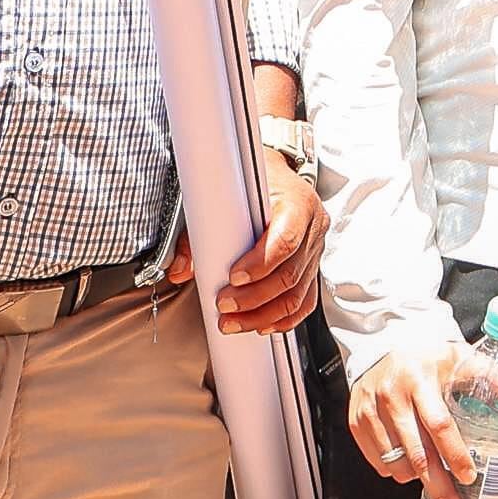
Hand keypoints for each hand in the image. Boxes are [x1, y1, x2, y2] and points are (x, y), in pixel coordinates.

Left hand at [204, 150, 323, 334]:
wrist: (278, 173)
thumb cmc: (255, 178)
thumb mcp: (226, 192)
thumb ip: (201, 230)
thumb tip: (181, 268)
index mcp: (298, 203)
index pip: (286, 240)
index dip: (261, 264)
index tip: (233, 278)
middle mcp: (313, 228)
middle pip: (290, 274)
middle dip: (255, 297)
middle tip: (225, 305)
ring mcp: (315, 250)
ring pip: (298, 295)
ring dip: (264, 315)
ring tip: (235, 322)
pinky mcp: (312, 267)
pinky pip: (305, 301)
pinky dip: (283, 319)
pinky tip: (262, 325)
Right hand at [350, 344, 482, 498]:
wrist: (383, 344)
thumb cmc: (428, 356)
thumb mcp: (462, 358)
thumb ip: (494, 381)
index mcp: (420, 378)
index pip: (439, 425)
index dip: (455, 454)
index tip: (469, 476)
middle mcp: (392, 395)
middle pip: (418, 455)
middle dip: (439, 489)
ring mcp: (370, 411)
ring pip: (398, 464)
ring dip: (419, 478)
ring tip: (433, 474)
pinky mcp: (356, 422)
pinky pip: (380, 463)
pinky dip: (398, 470)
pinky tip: (410, 459)